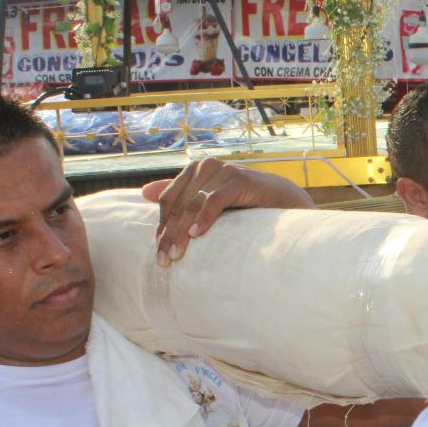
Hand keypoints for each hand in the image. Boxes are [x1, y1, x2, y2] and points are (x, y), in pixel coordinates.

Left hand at [144, 158, 315, 265]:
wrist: (283, 200)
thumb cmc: (245, 204)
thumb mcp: (209, 201)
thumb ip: (180, 195)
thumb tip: (144, 192)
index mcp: (194, 170)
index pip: (169, 200)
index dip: (161, 226)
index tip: (157, 251)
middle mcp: (205, 166)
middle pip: (178, 204)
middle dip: (169, 234)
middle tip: (163, 260)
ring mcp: (221, 170)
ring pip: (192, 204)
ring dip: (182, 232)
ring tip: (176, 255)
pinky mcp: (237, 179)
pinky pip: (214, 201)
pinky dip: (204, 219)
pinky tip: (196, 235)